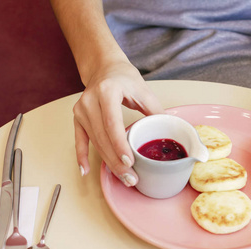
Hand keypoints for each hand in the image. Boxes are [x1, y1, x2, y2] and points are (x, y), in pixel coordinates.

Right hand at [73, 60, 164, 185]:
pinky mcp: (77, 118)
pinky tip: (86, 171)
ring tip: (123, 177)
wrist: (104, 67)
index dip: (120, 144)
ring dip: (108, 163)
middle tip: (131, 178)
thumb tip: (172, 130)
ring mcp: (81, 110)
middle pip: (102, 137)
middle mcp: (90, 100)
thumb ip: (156, 111)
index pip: (112, 122)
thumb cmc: (124, 78)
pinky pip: (79, 140)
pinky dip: (82, 156)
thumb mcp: (144, 91)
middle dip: (116, 161)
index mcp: (107, 91)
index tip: (129, 162)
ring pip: (94, 142)